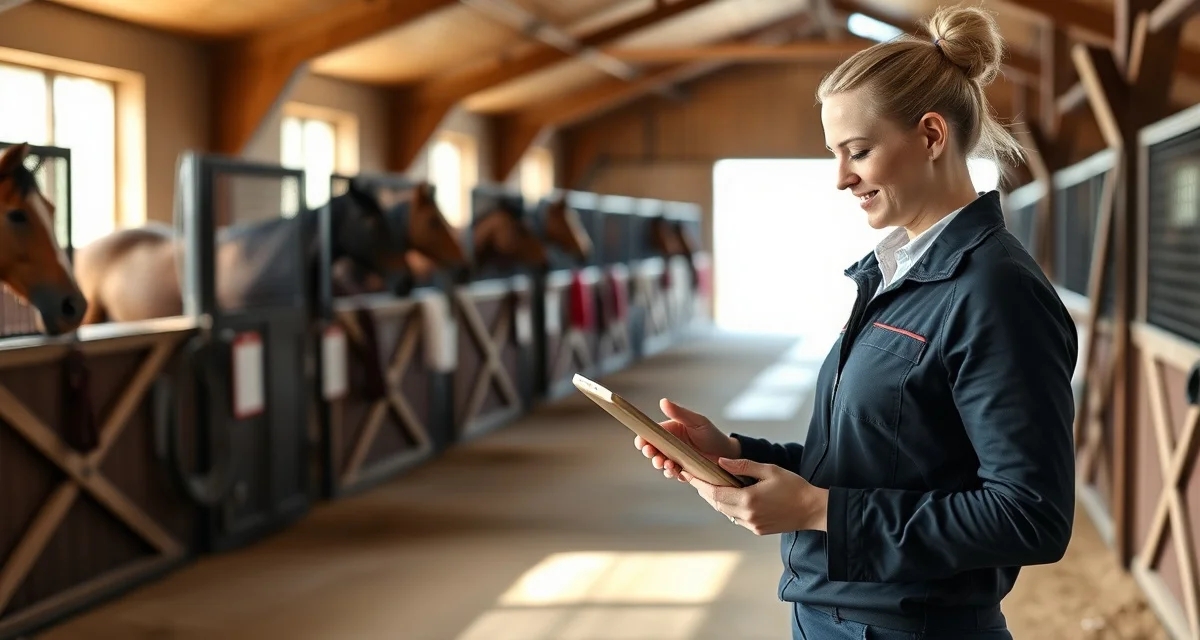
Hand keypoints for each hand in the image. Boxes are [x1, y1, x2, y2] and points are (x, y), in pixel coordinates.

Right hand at [635, 399, 739, 480]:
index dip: (643, 439)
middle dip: (650, 453)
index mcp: (670, 431)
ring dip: (660, 464)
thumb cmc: (712, 434)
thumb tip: (663, 401)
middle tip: (653, 454)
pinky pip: (673, 473)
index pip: (651, 435)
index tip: (642, 442)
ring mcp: (676, 459)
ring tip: (666, 463)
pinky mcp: (683, 471)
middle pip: (652, 450)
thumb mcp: (697, 421)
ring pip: (661, 463)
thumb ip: (680, 413)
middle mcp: (670, 446)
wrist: (727, 453)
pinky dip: (671, 473)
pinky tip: (675, 470)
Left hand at [681, 458, 828, 534]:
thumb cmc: (794, 487)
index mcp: (748, 499)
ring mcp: (752, 525)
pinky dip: (729, 508)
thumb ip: (744, 466)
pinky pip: (736, 518)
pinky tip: (729, 497)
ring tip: (708, 486)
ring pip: (725, 512)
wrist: (813, 510)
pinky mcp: (757, 530)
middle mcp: (747, 515)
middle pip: (717, 504)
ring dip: (716, 500)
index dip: (700, 484)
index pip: (715, 492)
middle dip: (705, 491)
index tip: (688, 474)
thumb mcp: (769, 470)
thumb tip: (721, 461)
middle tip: (695, 478)